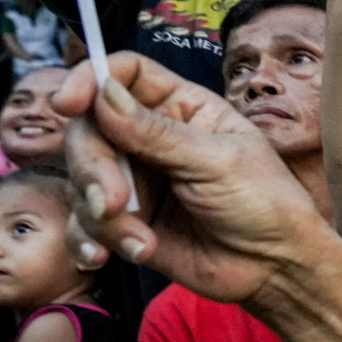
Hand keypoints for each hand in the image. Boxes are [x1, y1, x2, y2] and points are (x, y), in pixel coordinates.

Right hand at [56, 55, 325, 303]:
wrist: (274, 267)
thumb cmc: (264, 203)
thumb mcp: (217, 162)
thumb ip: (157, 133)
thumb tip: (104, 94)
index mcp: (183, 107)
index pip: (124, 74)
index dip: (91, 79)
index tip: (68, 103)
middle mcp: (151, 138)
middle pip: (89, 129)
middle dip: (92, 167)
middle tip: (114, 203)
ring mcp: (135, 180)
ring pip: (81, 180)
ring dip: (100, 215)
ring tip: (141, 240)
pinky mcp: (125, 221)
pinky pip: (83, 223)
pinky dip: (88, 240)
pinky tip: (105, 257)